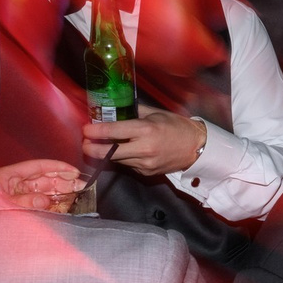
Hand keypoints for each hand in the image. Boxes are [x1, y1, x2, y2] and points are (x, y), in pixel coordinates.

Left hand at [0, 158, 82, 208]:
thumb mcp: (1, 202)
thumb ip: (24, 202)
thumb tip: (45, 200)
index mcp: (9, 176)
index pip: (38, 167)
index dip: (58, 167)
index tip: (74, 172)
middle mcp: (15, 185)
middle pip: (44, 180)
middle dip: (64, 182)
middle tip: (81, 187)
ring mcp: (18, 198)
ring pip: (45, 193)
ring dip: (61, 196)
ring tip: (77, 198)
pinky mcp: (20, 211)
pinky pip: (40, 206)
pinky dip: (52, 207)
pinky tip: (64, 208)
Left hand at [81, 106, 206, 175]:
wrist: (197, 147)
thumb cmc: (177, 126)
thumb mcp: (156, 114)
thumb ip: (134, 113)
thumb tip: (114, 110)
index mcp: (145, 130)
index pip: (112, 132)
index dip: (94, 132)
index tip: (85, 130)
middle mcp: (143, 149)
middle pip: (108, 153)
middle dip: (91, 149)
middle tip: (85, 144)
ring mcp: (145, 164)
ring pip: (116, 160)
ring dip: (107, 153)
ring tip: (103, 145)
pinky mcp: (146, 173)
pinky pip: (128, 165)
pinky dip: (124, 158)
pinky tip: (127, 152)